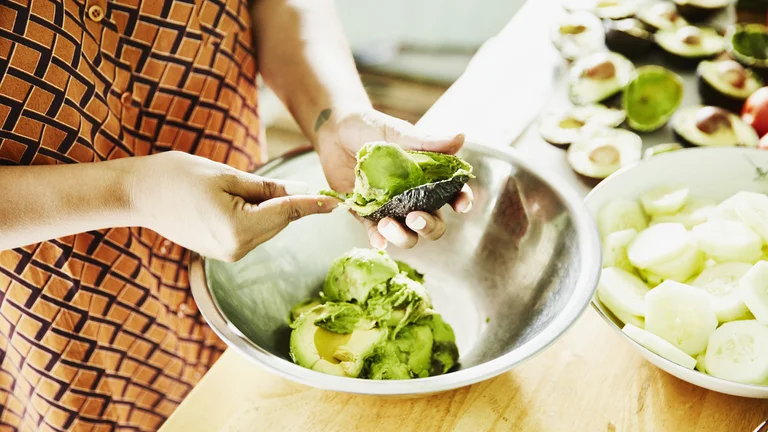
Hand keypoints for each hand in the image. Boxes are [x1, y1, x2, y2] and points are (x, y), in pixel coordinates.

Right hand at [130, 151, 338, 261]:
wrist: (138, 193)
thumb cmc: (177, 177)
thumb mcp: (228, 176)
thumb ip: (267, 188)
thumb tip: (300, 193)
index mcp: (238, 229)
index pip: (287, 213)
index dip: (313, 205)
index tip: (336, 203)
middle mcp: (236, 249)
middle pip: (279, 222)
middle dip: (291, 203)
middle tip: (300, 185)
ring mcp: (228, 254)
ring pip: (267, 228)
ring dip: (272, 209)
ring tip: (249, 187)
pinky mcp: (222, 252)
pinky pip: (252, 232)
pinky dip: (258, 216)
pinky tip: (244, 200)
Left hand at [316, 108, 473, 248]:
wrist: (335, 130)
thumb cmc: (371, 126)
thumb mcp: (398, 132)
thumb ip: (428, 142)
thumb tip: (460, 138)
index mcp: (428, 177)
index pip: (452, 193)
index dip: (461, 200)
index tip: (461, 204)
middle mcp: (413, 197)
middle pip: (433, 224)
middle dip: (429, 226)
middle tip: (415, 217)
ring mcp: (391, 209)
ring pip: (408, 235)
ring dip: (404, 237)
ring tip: (388, 225)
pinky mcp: (367, 214)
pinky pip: (376, 233)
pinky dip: (379, 240)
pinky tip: (378, 241)